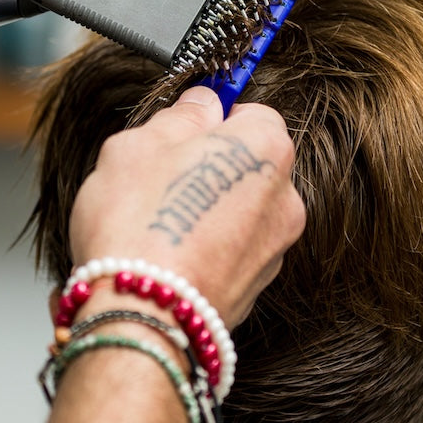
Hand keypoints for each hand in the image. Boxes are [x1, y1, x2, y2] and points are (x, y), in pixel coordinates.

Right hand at [69, 85, 304, 327]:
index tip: (179, 130)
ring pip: (238, 211)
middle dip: (208, 167)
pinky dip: (205, 250)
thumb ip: (181, 116)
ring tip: (156, 225)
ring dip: (207, 211)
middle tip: (157, 180)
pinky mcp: (255, 289)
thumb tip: (203, 104)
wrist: (140, 318)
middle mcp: (285, 198)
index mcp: (265, 148)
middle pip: (247, 165)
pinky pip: (230, 253)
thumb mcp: (139, 144)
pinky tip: (166, 258)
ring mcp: (274, 249)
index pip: (251, 111)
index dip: (211, 118)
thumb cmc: (137, 224)